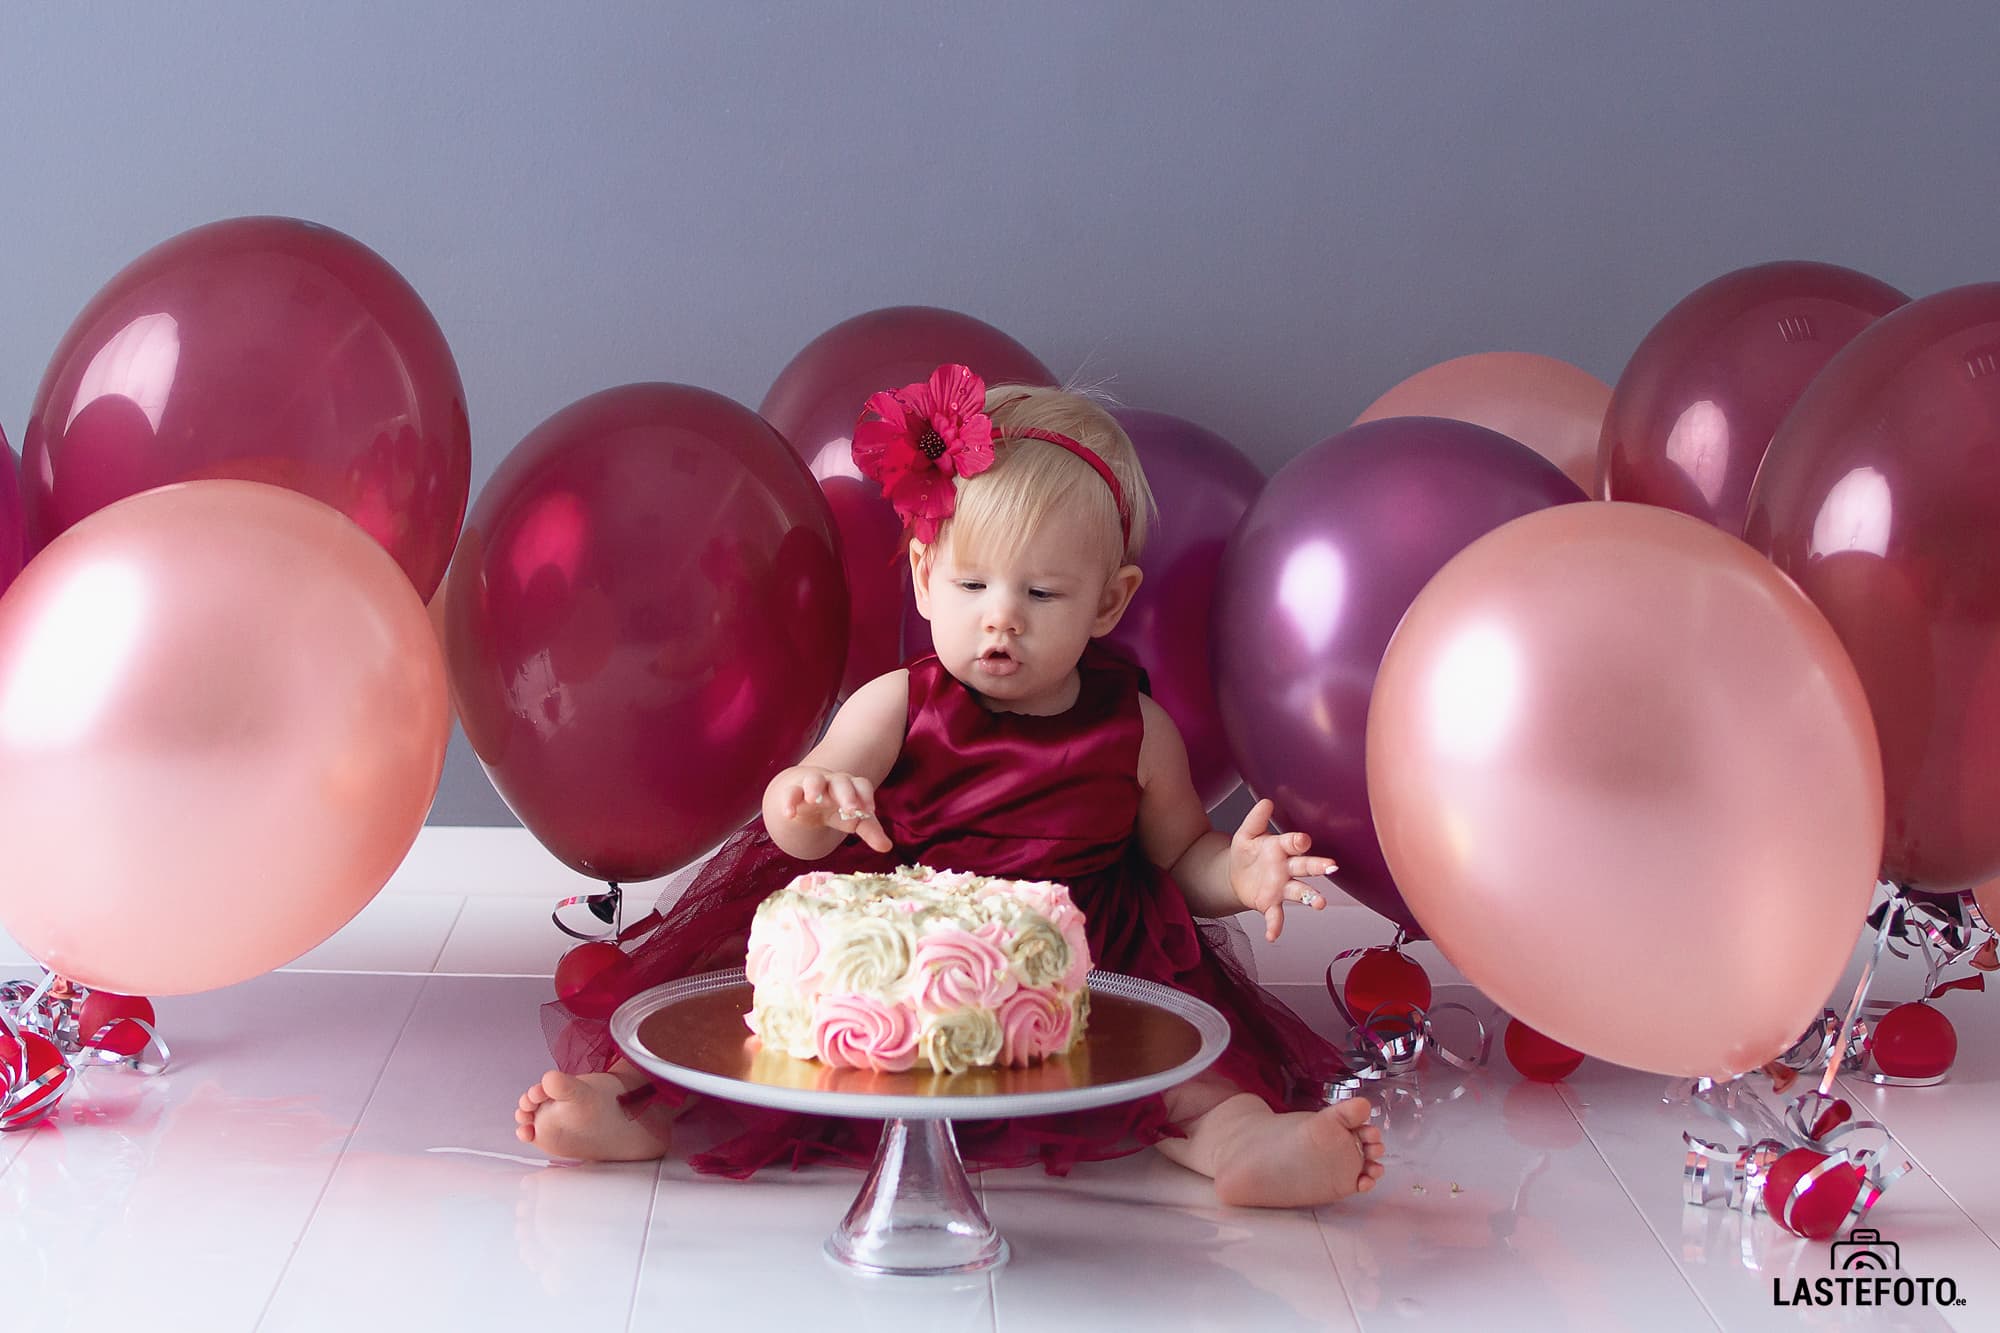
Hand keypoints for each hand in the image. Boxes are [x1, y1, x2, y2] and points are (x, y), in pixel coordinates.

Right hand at [777, 766, 893, 853]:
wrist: (808, 798)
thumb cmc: (836, 808)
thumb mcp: (852, 820)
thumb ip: (869, 831)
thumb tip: (887, 848)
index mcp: (851, 787)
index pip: (862, 785)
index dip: (866, 796)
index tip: (870, 811)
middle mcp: (833, 783)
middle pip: (841, 782)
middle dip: (846, 794)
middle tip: (851, 808)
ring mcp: (812, 785)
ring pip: (814, 780)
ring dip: (814, 788)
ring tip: (814, 800)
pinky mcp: (794, 792)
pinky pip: (791, 792)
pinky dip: (789, 801)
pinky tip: (789, 814)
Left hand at [1229, 798, 1337, 941]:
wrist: (1234, 875)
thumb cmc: (1246, 852)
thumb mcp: (1246, 834)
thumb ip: (1256, 819)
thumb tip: (1266, 802)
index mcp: (1281, 848)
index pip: (1293, 843)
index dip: (1298, 841)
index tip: (1302, 840)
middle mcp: (1286, 868)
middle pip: (1306, 866)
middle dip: (1319, 866)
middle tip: (1332, 867)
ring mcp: (1281, 887)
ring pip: (1300, 891)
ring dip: (1311, 897)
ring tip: (1320, 903)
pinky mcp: (1270, 904)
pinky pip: (1276, 916)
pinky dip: (1275, 926)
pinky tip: (1272, 936)